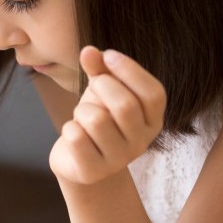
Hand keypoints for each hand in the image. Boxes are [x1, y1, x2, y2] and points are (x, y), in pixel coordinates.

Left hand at [49, 46, 165, 184]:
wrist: (79, 160)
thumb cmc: (97, 117)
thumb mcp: (102, 91)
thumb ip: (99, 69)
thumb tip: (89, 51)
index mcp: (153, 120)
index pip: (153, 93)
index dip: (130, 70)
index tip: (108, 55)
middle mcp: (141, 142)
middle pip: (125, 106)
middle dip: (102, 86)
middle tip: (94, 85)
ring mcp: (119, 160)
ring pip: (96, 120)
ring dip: (82, 109)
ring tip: (83, 116)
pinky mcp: (93, 171)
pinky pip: (76, 138)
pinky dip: (68, 128)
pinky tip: (74, 134)